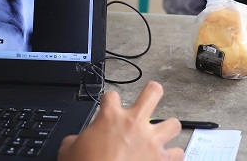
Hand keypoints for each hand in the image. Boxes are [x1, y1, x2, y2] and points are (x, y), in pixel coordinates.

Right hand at [57, 82, 183, 160]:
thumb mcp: (69, 150)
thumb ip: (76, 139)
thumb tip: (75, 142)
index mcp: (110, 117)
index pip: (111, 96)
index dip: (109, 100)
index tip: (109, 105)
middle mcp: (134, 123)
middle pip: (153, 93)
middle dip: (153, 92)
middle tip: (151, 95)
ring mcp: (151, 141)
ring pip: (173, 124)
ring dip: (168, 129)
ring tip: (163, 134)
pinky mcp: (162, 160)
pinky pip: (178, 154)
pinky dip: (173, 157)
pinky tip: (167, 159)